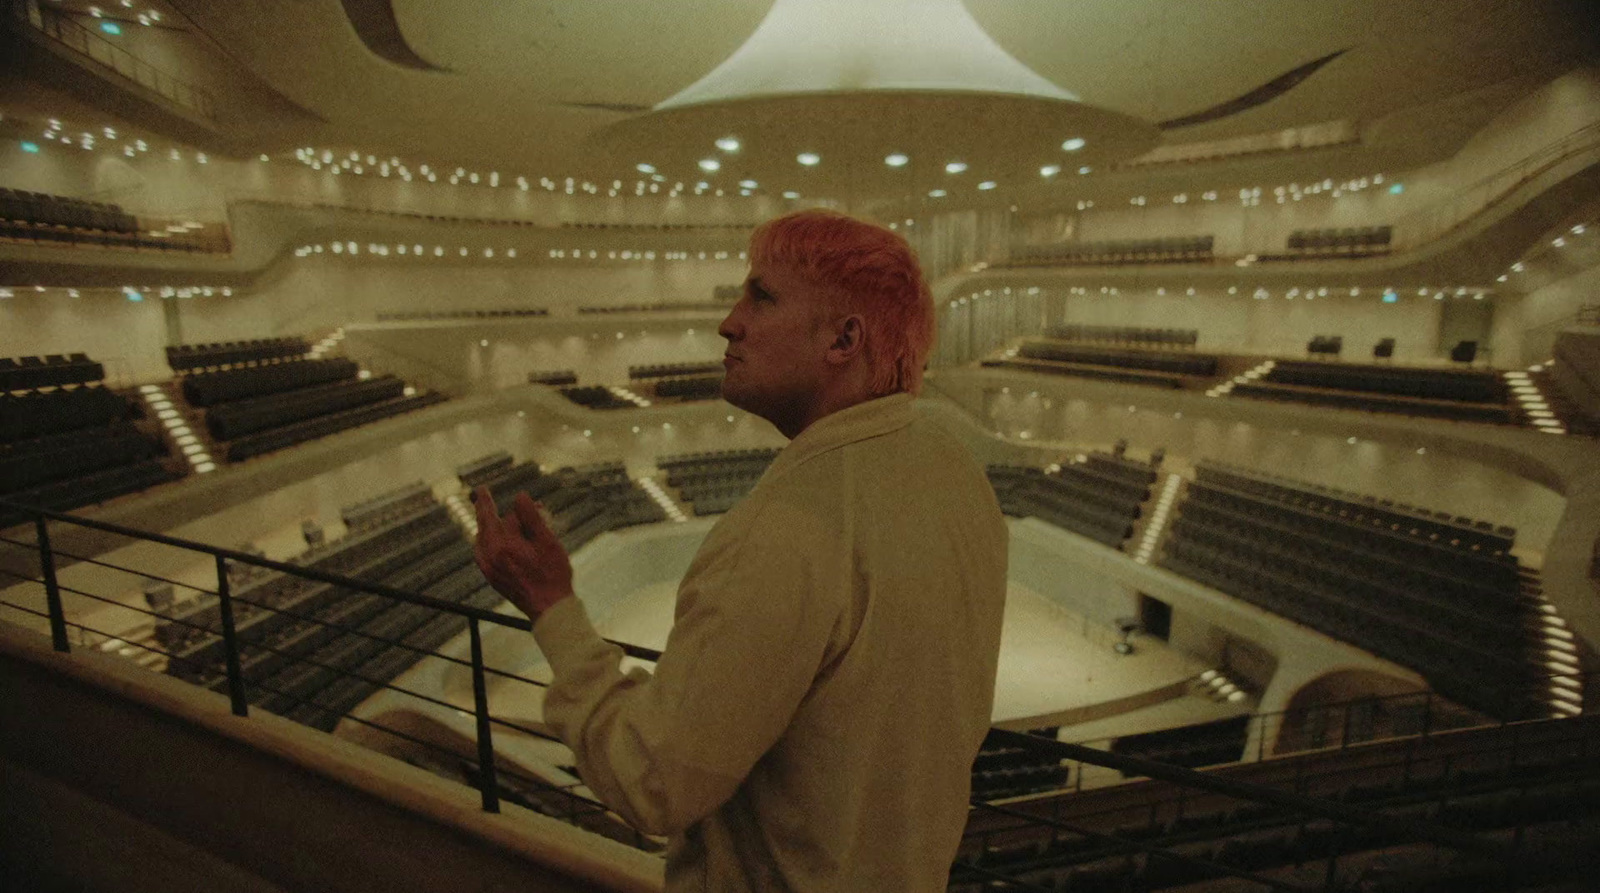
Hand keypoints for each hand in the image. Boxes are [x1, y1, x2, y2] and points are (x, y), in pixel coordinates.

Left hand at [472, 485, 573, 617]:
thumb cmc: (552, 574)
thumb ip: (532, 517)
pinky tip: (491, 540)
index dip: (513, 507)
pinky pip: (481, 553)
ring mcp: (489, 568)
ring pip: (481, 539)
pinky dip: (484, 541)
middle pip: (485, 525)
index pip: (505, 517)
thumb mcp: (547, 542)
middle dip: (485, 508)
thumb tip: (520, 496)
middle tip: (482, 492)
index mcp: (505, 545)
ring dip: (485, 526)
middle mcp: (491, 556)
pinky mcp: (491, 577)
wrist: (549, 608)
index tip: (496, 492)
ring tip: (488, 515)